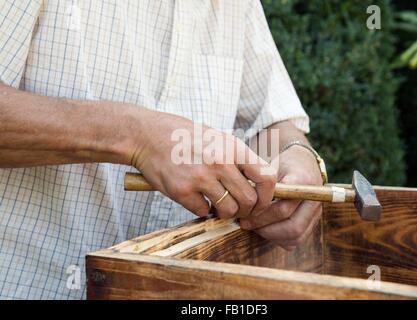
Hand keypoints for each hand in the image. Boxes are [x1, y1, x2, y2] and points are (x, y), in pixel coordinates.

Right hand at [129, 109, 276, 218]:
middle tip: (238, 209)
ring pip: (228, 210)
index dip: (268, 196)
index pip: (266, 177)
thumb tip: (258, 184)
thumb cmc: (185, 137)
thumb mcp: (218, 138)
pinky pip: (203, 212)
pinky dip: (202, 210)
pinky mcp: (182, 191)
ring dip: (225, 213)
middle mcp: (220, 162)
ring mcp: (200, 177)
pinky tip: (196, 199)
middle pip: (249, 200)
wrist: (147, 135)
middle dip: (246, 210)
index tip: (260, 202)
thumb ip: (238, 159)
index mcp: (233, 148)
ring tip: (216, 205)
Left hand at [239, 145, 322, 249]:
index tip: (244, 215)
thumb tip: (241, 203)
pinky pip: (296, 240)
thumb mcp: (269, 167)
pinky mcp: (312, 223)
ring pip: (295, 236)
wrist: (303, 165)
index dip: (261, 216)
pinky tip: (264, 229)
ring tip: (254, 227)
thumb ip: (260, 185)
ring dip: (271, 235)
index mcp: (304, 182)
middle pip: (292, 227)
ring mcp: (315, 213)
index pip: (283, 208)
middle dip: (265, 228)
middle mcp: (314, 200)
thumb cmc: (282, 166)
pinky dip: (278, 239)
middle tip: (246, 224)